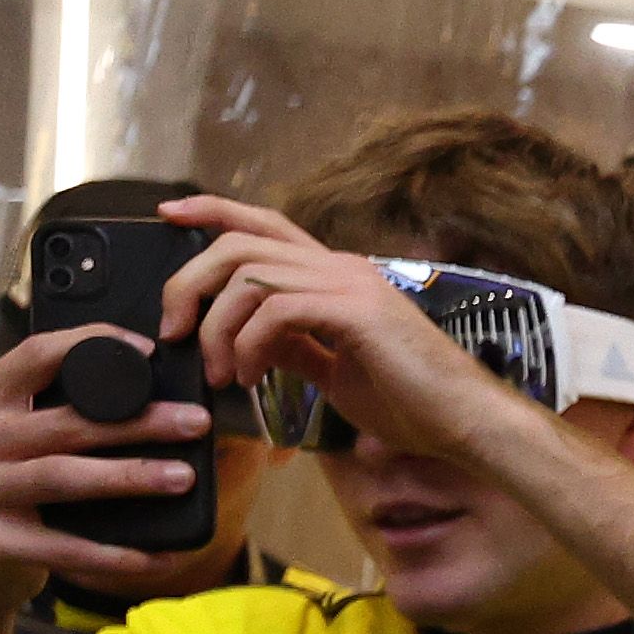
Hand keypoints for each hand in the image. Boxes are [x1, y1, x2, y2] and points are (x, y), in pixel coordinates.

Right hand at [0, 328, 217, 611]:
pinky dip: (117, 555)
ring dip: (131, 476)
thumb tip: (151, 402)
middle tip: (195, 422)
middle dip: (139, 421)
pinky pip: (65, 548)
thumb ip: (51, 415)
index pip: (37, 355)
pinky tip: (160, 557)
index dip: (93, 343)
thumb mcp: (7, 441)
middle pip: (66, 422)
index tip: (150, 350)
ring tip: (184, 477)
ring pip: (64, 476)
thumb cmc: (1, 494)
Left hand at [155, 195, 532, 468]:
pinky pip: (276, 312)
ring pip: (249, 276)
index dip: (210, 210)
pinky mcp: (356, 312)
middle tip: (174, 330)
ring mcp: (350, 285)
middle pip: (239, 243)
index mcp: (337, 275)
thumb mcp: (335, 371)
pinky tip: (252, 378)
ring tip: (221, 372)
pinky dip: (249, 345)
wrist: (467, 423)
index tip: (167, 215)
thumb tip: (249, 337)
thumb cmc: (414, 405)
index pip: (264, 224)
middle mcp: (341, 268)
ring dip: (218, 327)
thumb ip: (294, 347)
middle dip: (189, 282)